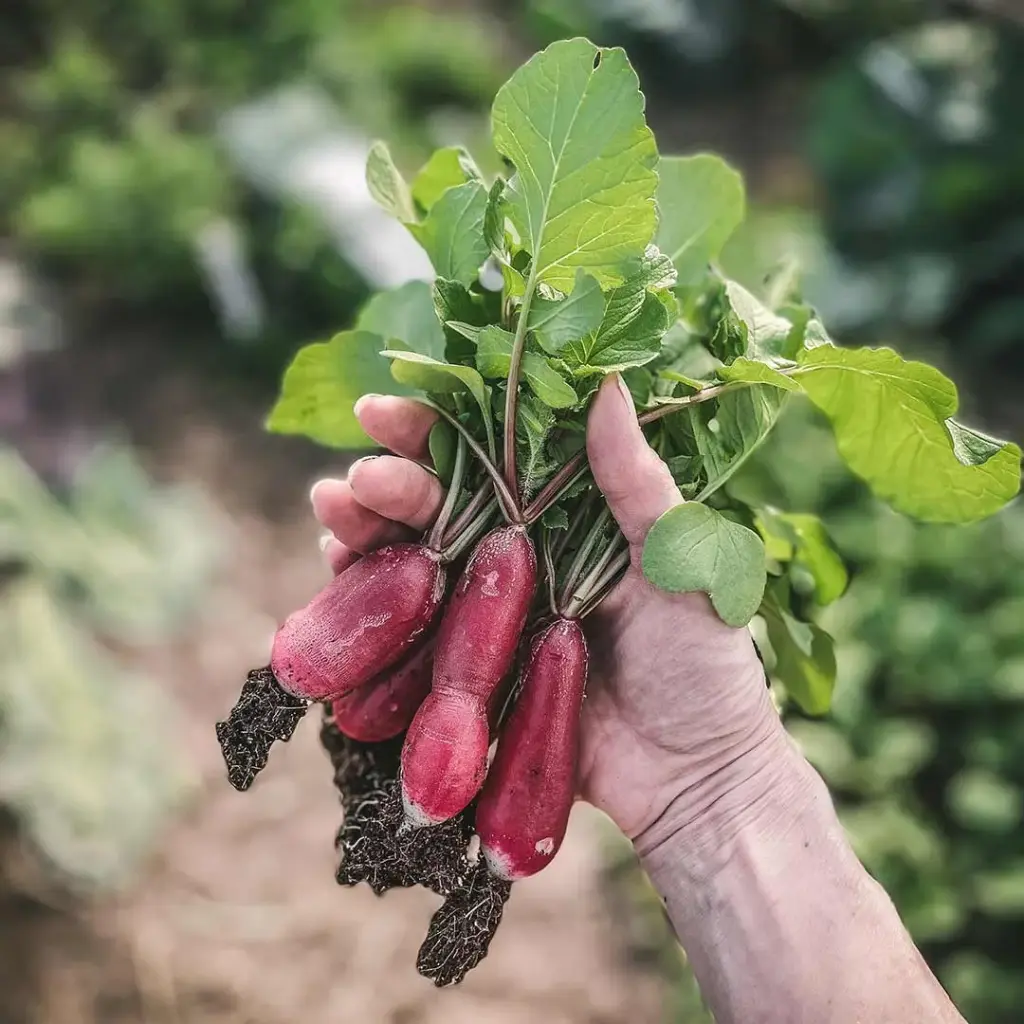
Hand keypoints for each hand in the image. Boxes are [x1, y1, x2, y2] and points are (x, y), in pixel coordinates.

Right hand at [310, 376, 781, 853]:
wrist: (694, 781)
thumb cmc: (706, 668)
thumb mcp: (679, 565)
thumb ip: (636, 483)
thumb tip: (608, 383)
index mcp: (570, 517)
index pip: (493, 457)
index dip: (435, 430)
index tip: (380, 411)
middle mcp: (523, 555)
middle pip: (441, 503)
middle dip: (391, 482)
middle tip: (358, 479)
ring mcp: (492, 613)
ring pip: (416, 559)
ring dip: (367, 531)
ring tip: (331, 510)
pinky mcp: (472, 670)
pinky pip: (412, 630)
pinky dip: (371, 600)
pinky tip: (337, 571)